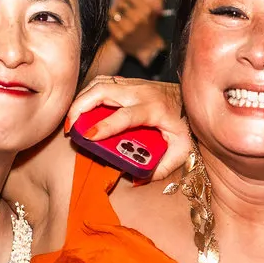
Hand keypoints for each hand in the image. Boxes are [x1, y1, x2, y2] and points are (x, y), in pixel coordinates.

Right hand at [66, 76, 191, 180]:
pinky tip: (82, 108)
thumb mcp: (181, 150)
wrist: (193, 99)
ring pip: (99, 83)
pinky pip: (102, 82)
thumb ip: (161, 168)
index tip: (88, 136)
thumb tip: (136, 180)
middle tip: (71, 128)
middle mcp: (141, 93)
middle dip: (80, 107)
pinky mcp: (128, 82)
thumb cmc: (187, 125)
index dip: (104, 126)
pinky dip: (88, 94)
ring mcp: (134, 84)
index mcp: (154, 109)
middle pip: (103, 91)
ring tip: (72, 120)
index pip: (124, 116)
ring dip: (81, 99)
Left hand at [107, 0, 166, 62]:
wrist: (146, 48)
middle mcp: (137, 19)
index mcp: (146, 11)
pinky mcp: (119, 37)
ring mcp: (127, 29)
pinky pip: (110, 22)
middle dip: (121, 3)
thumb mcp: (154, 11)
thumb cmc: (149, 27)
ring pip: (113, 12)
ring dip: (116, 12)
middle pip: (121, 2)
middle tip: (123, 6)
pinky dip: (113, 23)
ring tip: (121, 16)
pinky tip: (119, 26)